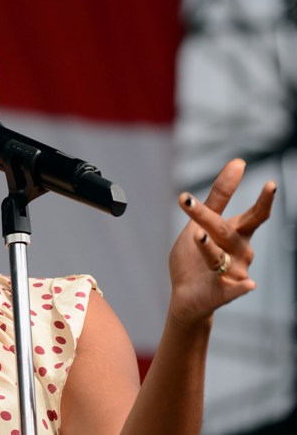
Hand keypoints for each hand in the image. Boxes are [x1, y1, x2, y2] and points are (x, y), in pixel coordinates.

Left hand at [168, 159, 275, 325]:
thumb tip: (239, 162)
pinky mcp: (222, 293)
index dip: (264, 201)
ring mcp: (233, 273)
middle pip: (226, 231)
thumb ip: (218, 197)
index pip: (254, 216)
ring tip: (198, 235)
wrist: (185, 294)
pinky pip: (233, 289)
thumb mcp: (201, 223)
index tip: (271, 183)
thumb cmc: (195, 256)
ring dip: (208, 247)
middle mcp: (240, 253)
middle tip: (188, 202)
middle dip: (207, 218)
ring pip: (219, 257)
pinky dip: (239, 286)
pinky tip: (248, 284)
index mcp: (236, 234)